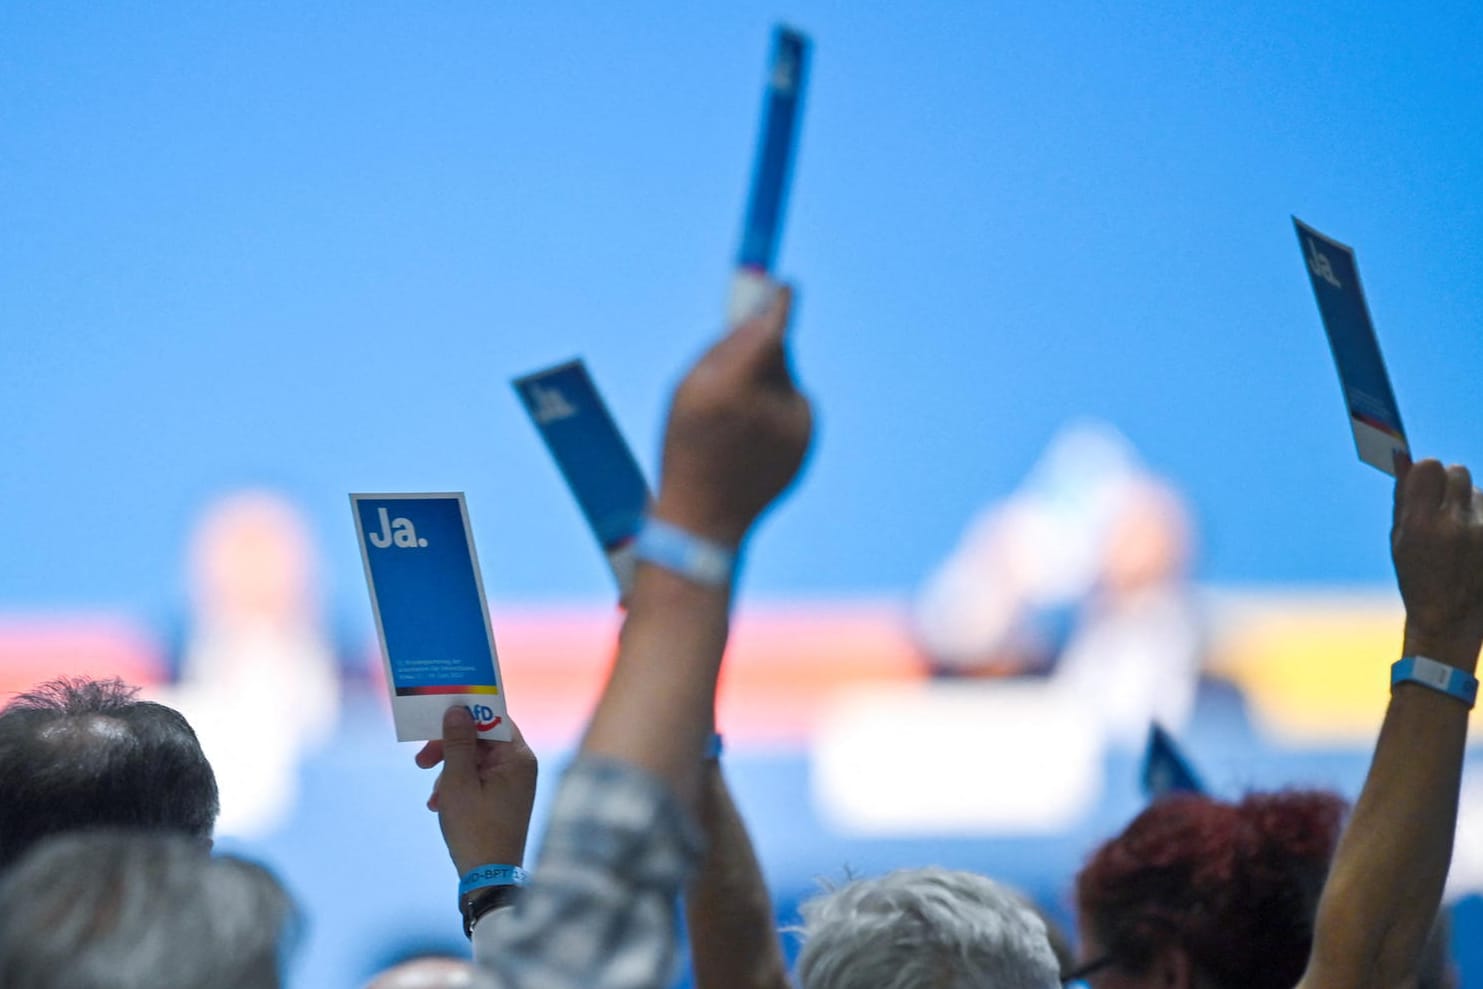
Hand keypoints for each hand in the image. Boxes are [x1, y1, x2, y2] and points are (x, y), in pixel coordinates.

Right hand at [416, 708, 537, 875]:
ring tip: (434, 797)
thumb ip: (458, 743)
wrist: (490, 878)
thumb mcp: (458, 782)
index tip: (437, 718)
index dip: (465, 715)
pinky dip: (457, 787)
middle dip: (449, 749)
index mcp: (517, 757)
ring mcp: (513, 783)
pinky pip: (478, 779)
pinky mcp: (504, 798)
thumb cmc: (476, 829)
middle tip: (420, 761)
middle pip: (481, 740)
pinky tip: (439, 805)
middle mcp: (520, 766)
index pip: (493, 718)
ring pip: (476, 761)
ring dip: (449, 772)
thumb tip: (457, 710)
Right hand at [653, 283, 813, 545]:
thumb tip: (760, 316)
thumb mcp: (687, 391)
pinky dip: (779, 408)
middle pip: (777, 352)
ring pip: (788, 378)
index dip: (777, 306)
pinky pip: (796, 404)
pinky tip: (754, 437)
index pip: (769, 332)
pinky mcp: (807, 442)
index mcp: (731, 389)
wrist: (706, 516)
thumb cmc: (687, 445)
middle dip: (762, 346)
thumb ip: (723, 351)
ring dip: (768, 380)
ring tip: (737, 418)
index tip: (783, 286)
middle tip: (737, 364)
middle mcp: (768, 406)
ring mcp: (792, 427)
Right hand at [1392, 455, 1482, 672]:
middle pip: (1458, 472)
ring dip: (1472, 505)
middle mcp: (1455, 524)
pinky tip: (1476, 544)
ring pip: (1481, 493)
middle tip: (1445, 509)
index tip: (1425, 487)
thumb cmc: (1417, 580)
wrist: (1451, 623)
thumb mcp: (1399, 542)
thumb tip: (1404, 458)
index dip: (1427, 475)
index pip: (1430, 467)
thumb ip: (1403, 499)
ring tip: (1464, 534)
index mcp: (1420, 524)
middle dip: (1451, 486)